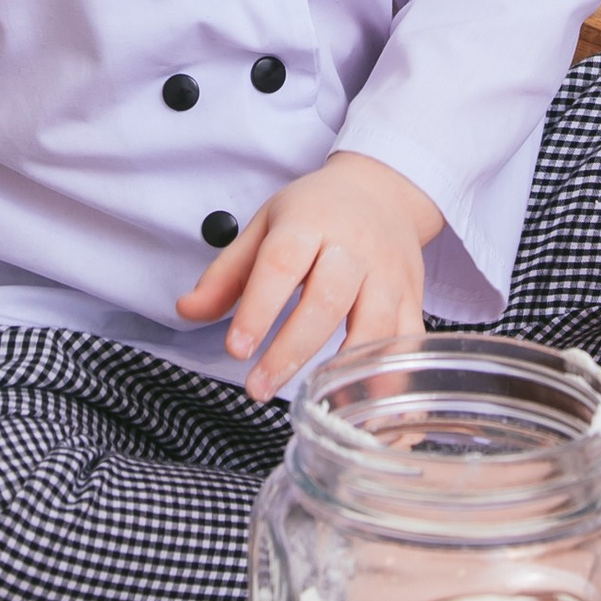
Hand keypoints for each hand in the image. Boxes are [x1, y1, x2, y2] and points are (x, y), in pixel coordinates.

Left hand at [175, 150, 443, 401]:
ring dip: (343, 368)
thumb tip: (187, 311)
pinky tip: (372, 409)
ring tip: (314, 402)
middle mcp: (354, 246)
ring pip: (373, 323)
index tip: (236, 348)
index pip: (282, 264)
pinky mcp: (412, 295)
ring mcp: (388, 272)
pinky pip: (408, 339)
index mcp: (309, 222)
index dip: (258, 308)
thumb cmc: (315, 212)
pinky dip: (393, 376)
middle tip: (257, 387)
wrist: (382, 191)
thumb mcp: (265, 226)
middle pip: (327, 299)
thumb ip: (226, 274)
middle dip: (291, 348)